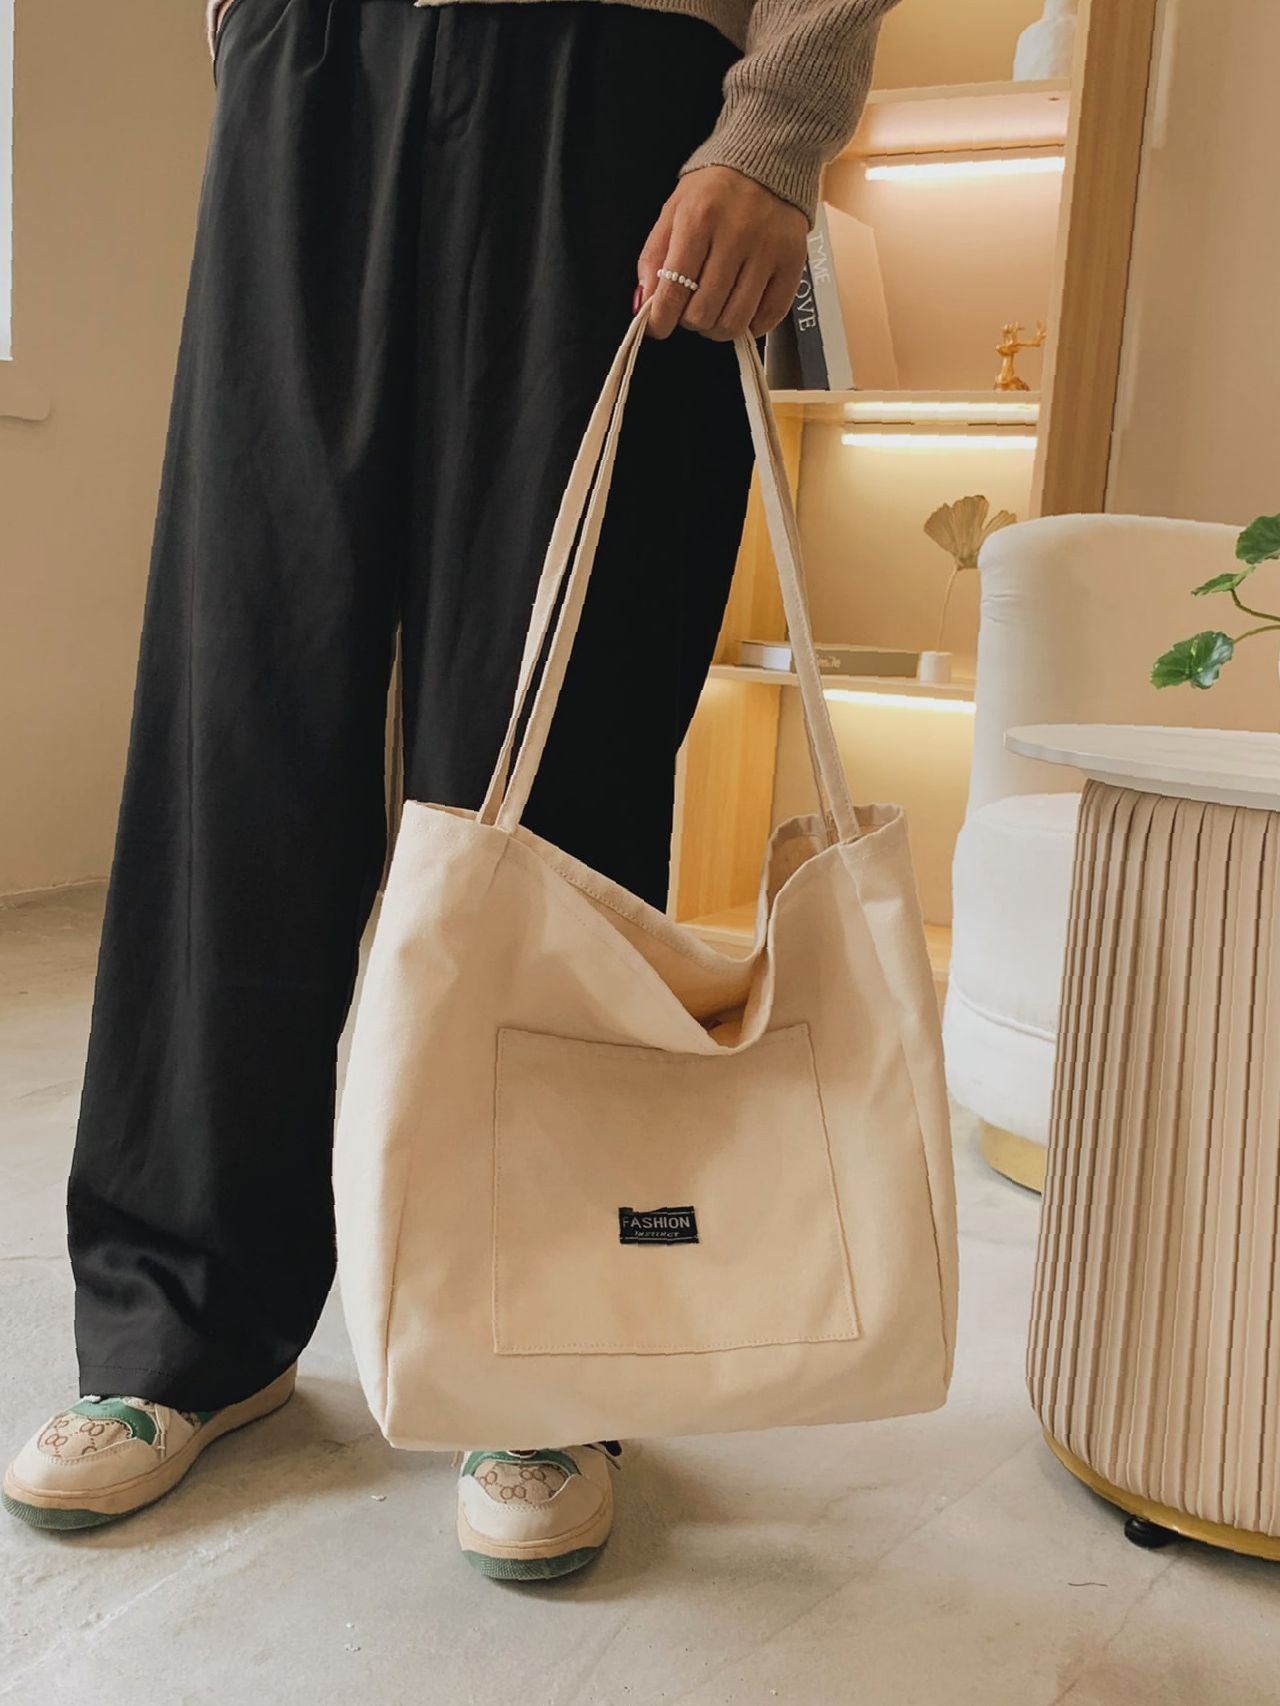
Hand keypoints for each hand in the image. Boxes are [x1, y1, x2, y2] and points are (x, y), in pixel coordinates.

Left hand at [637, 166, 808, 342]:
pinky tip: (742, 309)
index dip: (660, 320)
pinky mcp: (792, 263)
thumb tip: (645, 304)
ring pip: (735, 322)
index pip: (673, 291)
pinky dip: (751, 325)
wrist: (769, 159)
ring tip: (715, 310)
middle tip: (691, 306)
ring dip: (718, 328)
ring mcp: (767, 252)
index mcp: (699, 220)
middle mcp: (735, 236)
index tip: (658, 326)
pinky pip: (769, 317)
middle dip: (690, 320)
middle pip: (703, 314)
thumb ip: (654, 256)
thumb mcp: (674, 210)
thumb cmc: (716, 189)